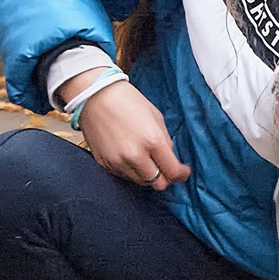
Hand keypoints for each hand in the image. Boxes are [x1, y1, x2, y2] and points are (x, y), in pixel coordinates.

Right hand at [60, 72, 190, 190]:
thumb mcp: (156, 117)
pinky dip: (130, 171)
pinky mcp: (104, 163)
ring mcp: (117, 161)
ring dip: (147, 175)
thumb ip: (165, 140)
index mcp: (152, 141)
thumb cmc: (127, 101)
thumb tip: (169, 157)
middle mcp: (135, 155)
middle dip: (165, 177)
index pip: (172, 172)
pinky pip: (123, 175)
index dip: (181, 174)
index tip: (183, 172)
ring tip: (146, 160)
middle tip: (165, 168)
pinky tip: (130, 157)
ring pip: (140, 182)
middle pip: (157, 183)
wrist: (95, 96)